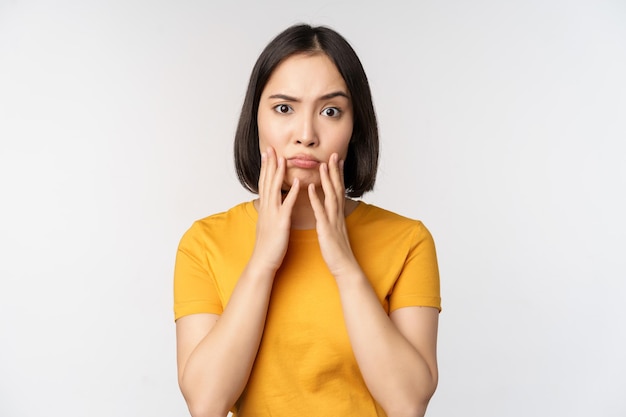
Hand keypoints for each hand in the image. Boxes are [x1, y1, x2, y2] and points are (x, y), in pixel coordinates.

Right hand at [250, 147, 299, 272]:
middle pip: (267, 181)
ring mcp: (273, 214)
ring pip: (274, 189)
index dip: (266, 168)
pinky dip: (292, 192)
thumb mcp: (267, 224)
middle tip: (270, 148)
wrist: (263, 262)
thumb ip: (270, 211)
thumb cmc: (268, 245)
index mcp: (265, 208)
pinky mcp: (281, 223)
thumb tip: (271, 202)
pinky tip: (297, 182)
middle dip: (269, 164)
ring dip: (278, 173)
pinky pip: (287, 205)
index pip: (264, 183)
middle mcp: (267, 208)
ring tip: (282, 158)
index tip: (267, 154)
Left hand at [308, 153, 359, 276]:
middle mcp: (337, 214)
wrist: (344, 266)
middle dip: (335, 171)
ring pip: (331, 196)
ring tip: (323, 165)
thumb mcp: (335, 230)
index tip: (336, 160)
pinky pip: (320, 211)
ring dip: (326, 180)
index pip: (339, 190)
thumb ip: (332, 218)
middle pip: (337, 188)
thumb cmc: (337, 250)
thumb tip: (330, 210)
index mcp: (338, 214)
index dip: (337, 175)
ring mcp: (333, 220)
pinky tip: (310, 187)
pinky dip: (315, 198)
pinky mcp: (326, 229)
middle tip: (333, 155)